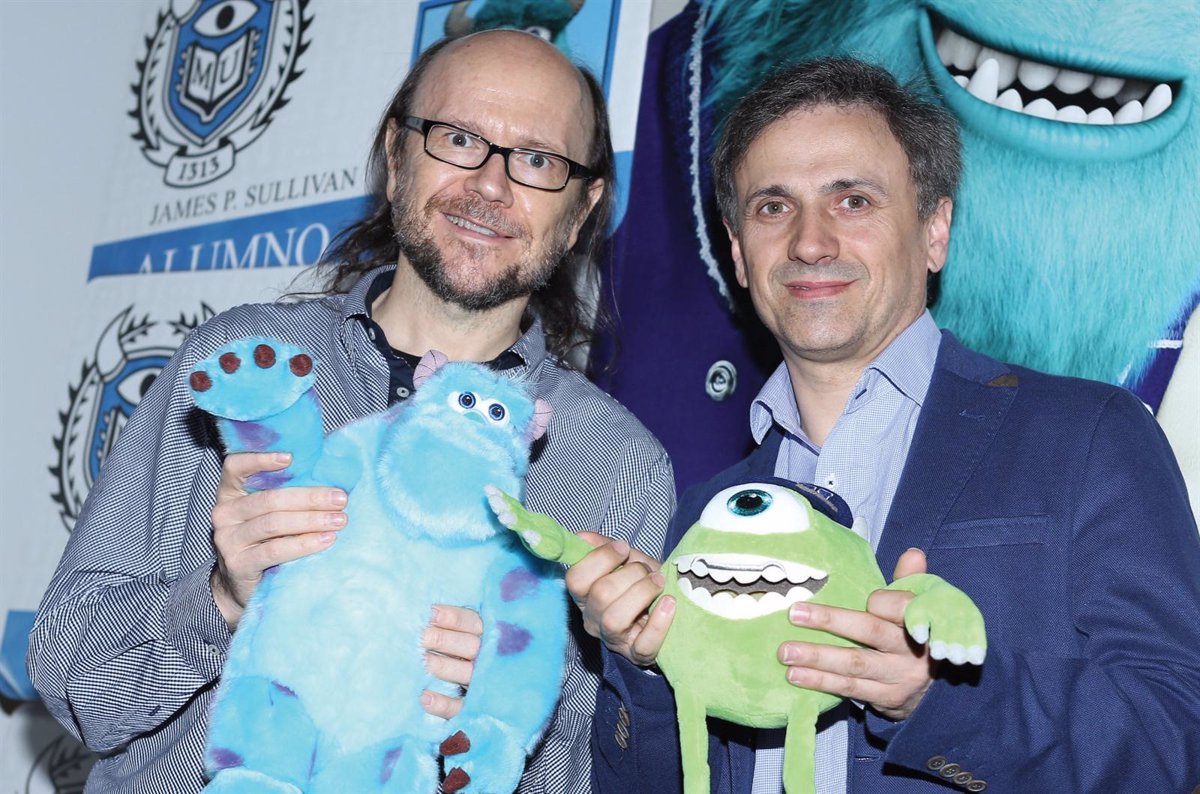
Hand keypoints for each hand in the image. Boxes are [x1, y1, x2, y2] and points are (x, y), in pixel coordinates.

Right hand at [210, 452, 346, 628]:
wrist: (241, 584)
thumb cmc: (266, 539)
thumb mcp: (269, 512)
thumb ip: (286, 491)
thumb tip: (330, 470)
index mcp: (230, 492)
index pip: (235, 466)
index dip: (260, 459)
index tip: (291, 457)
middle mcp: (224, 513)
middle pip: (269, 499)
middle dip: (310, 498)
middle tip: (340, 499)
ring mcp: (228, 539)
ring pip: (273, 523)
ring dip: (311, 521)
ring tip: (339, 520)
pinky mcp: (238, 563)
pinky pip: (274, 550)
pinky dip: (304, 544)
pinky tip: (326, 540)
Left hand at [420, 605, 482, 718]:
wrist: (497, 695)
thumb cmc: (462, 650)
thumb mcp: (466, 632)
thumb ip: (452, 624)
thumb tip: (426, 612)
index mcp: (487, 635)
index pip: (474, 623)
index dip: (455, 618)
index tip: (432, 613)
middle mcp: (487, 658)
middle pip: (471, 646)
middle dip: (445, 640)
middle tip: (424, 637)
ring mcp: (482, 683)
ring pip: (467, 674)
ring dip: (445, 668)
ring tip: (425, 662)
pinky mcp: (473, 707)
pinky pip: (460, 707)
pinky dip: (443, 704)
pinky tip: (425, 698)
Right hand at [564, 532, 675, 666]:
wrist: (669, 609)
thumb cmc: (642, 584)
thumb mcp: (626, 561)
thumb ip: (605, 547)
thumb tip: (581, 536)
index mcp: (585, 596)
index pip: (575, 579)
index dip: (599, 559)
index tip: (623, 548)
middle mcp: (593, 619)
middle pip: (599, 595)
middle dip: (630, 574)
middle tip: (647, 570)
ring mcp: (614, 640)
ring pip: (614, 619)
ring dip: (642, 593)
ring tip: (659, 583)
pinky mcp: (638, 656)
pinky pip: (643, 644)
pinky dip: (659, 622)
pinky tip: (670, 604)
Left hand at [778, 548, 933, 719]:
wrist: (933, 689)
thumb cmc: (911, 635)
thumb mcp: (916, 607)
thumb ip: (908, 580)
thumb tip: (912, 554)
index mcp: (918, 621)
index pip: (900, 606)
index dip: (879, 601)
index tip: (860, 597)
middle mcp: (911, 649)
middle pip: (870, 631)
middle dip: (830, 621)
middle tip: (793, 614)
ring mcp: (898, 676)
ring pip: (854, 664)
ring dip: (817, 657)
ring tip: (786, 652)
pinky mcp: (886, 698)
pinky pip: (849, 688)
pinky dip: (821, 682)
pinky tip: (796, 676)